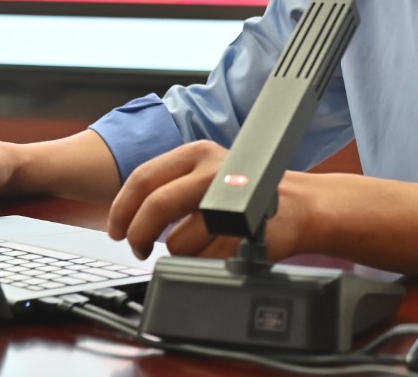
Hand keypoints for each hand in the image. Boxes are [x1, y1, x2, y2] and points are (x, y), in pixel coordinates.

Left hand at [106, 140, 311, 261]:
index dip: (121, 209)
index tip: (116, 229)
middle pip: (156, 205)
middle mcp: (212, 168)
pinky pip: (204, 259)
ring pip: (178, 239)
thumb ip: (171, 185)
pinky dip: (203, 263)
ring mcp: (230, 198)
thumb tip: (128, 216)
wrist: (301, 206)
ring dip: (176, 253)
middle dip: (139, 235)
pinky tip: (216, 252)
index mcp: (197, 153)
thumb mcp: (207, 174)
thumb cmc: (248, 194)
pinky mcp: (244, 228)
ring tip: (193, 248)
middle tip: (137, 249)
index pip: (142, 178)